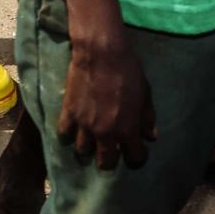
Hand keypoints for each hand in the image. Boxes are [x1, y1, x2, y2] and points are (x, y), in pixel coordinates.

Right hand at [57, 31, 156, 170]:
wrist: (101, 52)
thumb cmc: (128, 71)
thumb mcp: (145, 95)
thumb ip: (147, 118)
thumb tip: (150, 136)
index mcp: (127, 130)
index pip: (134, 157)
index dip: (137, 155)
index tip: (135, 149)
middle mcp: (106, 133)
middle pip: (105, 162)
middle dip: (110, 159)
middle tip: (110, 149)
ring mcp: (85, 123)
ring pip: (83, 151)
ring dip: (88, 147)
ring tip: (90, 139)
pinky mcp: (69, 111)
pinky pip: (64, 132)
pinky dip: (68, 133)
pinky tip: (73, 127)